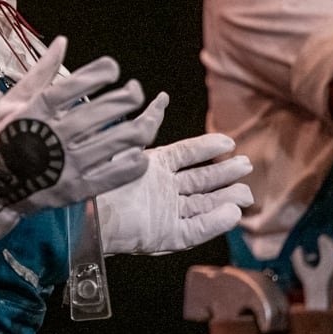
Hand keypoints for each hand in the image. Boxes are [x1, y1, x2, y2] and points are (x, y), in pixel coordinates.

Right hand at [0, 37, 162, 242]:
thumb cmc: (3, 138)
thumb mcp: (15, 101)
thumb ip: (41, 71)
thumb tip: (62, 41)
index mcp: (41, 109)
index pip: (78, 83)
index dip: (102, 71)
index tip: (114, 69)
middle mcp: (57, 134)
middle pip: (107, 110)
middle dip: (130, 96)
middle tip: (135, 91)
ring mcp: (69, 163)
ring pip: (121, 140)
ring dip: (142, 125)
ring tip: (147, 118)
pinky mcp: (78, 188)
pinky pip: (118, 173)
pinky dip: (136, 161)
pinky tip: (139, 152)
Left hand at [97, 115, 252, 254]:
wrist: (85, 211)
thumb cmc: (101, 177)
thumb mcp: (127, 144)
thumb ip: (148, 124)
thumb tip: (162, 98)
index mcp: (153, 168)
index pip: (188, 155)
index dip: (208, 147)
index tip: (229, 142)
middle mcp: (162, 190)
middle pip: (201, 182)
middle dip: (225, 174)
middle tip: (247, 165)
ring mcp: (165, 213)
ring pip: (203, 206)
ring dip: (226, 199)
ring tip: (246, 193)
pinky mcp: (164, 235)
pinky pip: (194, 230)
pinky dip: (213, 223)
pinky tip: (231, 214)